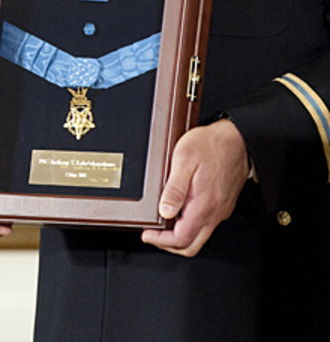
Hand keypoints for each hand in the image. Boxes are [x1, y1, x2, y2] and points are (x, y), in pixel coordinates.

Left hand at [141, 119, 248, 256]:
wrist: (236, 138)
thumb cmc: (210, 145)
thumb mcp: (184, 161)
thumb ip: (174, 189)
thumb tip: (164, 211)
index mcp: (203, 205)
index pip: (181, 239)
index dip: (160, 241)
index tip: (147, 234)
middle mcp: (215, 212)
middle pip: (191, 245)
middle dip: (169, 245)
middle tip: (153, 234)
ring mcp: (221, 210)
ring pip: (200, 236)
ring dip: (180, 235)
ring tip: (163, 223)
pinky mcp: (223, 204)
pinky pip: (207, 224)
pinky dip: (191, 225)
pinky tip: (179, 211)